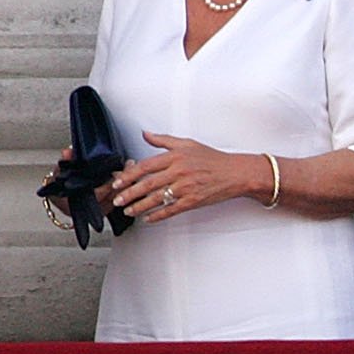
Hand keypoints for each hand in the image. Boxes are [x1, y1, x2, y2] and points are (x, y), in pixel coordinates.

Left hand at [111, 133, 268, 224]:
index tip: (117, 182)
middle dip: (129, 193)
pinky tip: (149, 219)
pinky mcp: (193, 200)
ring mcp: (186, 187)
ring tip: (128, 210)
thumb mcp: (188, 144)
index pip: (145, 166)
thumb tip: (145, 134)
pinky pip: (171, 209)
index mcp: (175, 156)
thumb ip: (164, 140)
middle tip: (117, 199)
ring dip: (139, 206)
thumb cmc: (213, 159)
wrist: (236, 173)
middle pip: (147, 184)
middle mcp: (179, 171)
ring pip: (157, 198)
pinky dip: (158, 216)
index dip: (128, 175)